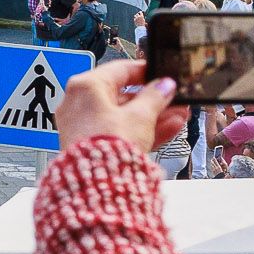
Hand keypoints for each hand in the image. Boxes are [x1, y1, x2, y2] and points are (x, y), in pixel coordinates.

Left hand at [55, 62, 188, 156]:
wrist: (97, 183)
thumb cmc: (107, 146)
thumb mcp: (141, 116)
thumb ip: (156, 97)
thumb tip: (164, 86)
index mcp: (85, 86)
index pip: (120, 70)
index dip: (146, 72)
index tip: (162, 76)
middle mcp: (77, 103)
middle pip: (122, 96)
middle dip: (152, 100)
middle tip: (172, 100)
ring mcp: (81, 125)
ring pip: (121, 116)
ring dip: (151, 115)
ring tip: (175, 115)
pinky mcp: (87, 144)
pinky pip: (116, 130)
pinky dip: (138, 129)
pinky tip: (164, 129)